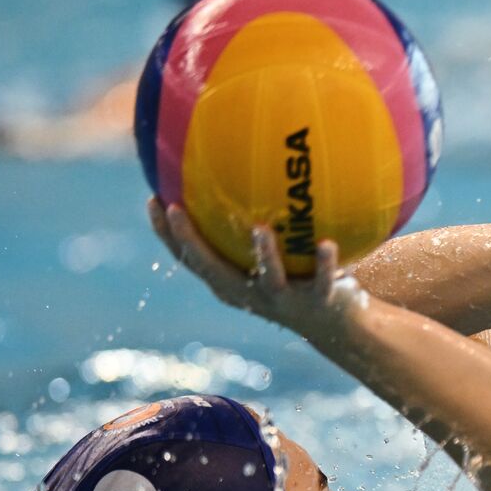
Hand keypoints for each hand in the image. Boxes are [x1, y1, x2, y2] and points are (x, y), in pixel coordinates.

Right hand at [149, 197, 358, 335]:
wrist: (337, 325)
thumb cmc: (299, 277)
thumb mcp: (275, 252)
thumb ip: (254, 221)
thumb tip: (242, 165)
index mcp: (233, 281)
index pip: (190, 259)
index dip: (167, 234)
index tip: (152, 200)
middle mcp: (251, 293)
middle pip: (213, 270)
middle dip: (190, 241)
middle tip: (175, 210)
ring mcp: (283, 300)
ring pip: (269, 278)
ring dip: (264, 254)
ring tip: (260, 229)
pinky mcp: (317, 302)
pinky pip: (322, 281)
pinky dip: (324, 263)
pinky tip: (327, 242)